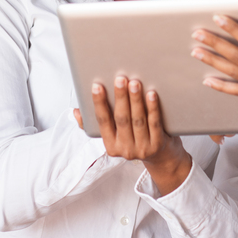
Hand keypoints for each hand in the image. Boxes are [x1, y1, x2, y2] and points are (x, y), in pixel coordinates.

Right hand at [88, 76, 191, 194]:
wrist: (162, 159)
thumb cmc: (133, 140)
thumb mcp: (112, 136)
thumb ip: (92, 124)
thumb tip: (76, 111)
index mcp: (110, 146)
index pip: (102, 121)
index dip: (98, 103)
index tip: (97, 86)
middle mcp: (125, 149)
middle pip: (121, 119)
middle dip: (120, 97)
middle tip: (120, 79)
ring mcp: (142, 148)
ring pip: (137, 120)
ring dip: (135, 100)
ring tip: (134, 83)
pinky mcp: (158, 144)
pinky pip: (154, 123)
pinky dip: (152, 108)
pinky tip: (151, 94)